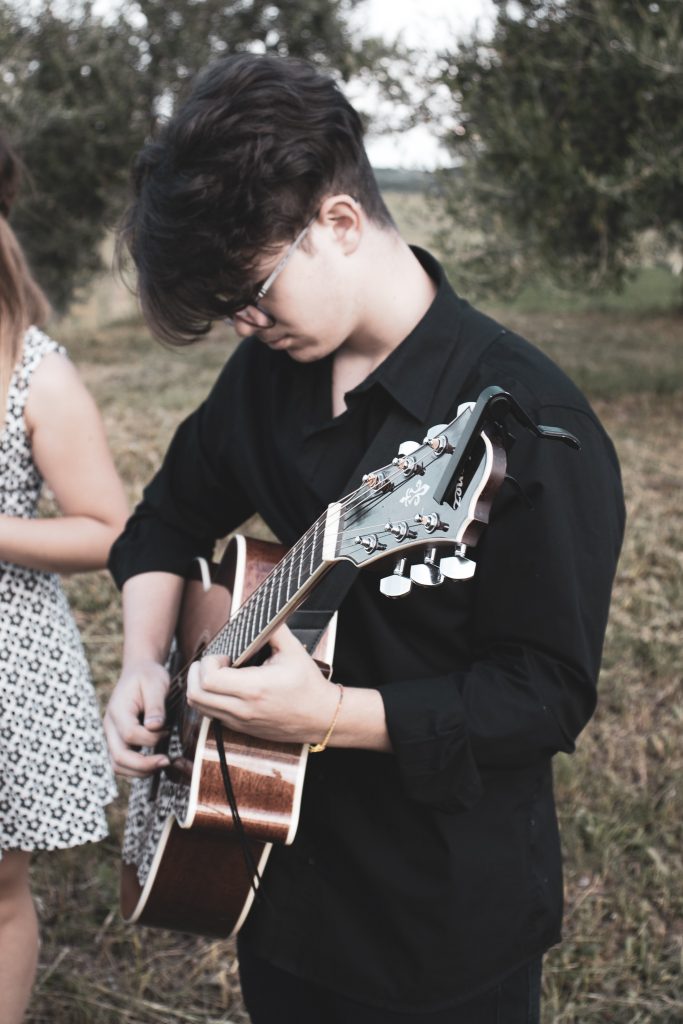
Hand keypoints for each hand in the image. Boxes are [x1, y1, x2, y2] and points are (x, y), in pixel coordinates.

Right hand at [104, 659, 170, 776]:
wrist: (138, 672)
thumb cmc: (148, 677)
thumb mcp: (156, 684)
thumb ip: (155, 706)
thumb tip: (155, 727)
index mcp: (118, 711)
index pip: (130, 734)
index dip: (151, 738)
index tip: (168, 730)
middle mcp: (110, 726)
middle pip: (118, 757)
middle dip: (143, 765)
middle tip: (166, 761)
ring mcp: (112, 735)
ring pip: (117, 765)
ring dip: (139, 771)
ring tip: (161, 764)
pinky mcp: (118, 741)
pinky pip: (122, 762)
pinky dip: (136, 768)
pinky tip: (154, 761)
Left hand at [186, 624, 339, 744]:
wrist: (320, 717)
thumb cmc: (308, 684)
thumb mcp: (294, 651)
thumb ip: (274, 629)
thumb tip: (260, 613)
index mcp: (254, 688)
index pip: (209, 679)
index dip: (208, 662)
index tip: (223, 656)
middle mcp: (243, 708)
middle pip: (195, 695)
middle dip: (196, 674)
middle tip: (211, 663)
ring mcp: (240, 721)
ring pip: (199, 708)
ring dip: (199, 688)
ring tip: (216, 675)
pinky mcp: (241, 729)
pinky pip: (211, 716)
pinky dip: (209, 700)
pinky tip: (224, 689)